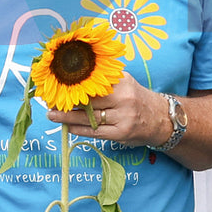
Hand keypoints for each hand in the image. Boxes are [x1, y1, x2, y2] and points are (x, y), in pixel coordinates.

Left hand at [47, 72, 168, 145]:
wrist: (161, 118)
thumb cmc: (137, 98)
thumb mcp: (125, 83)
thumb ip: (104, 81)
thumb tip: (74, 78)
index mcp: (123, 82)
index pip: (93, 84)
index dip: (73, 86)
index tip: (57, 87)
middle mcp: (124, 99)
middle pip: (89, 101)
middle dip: (68, 102)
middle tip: (50, 102)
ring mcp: (123, 117)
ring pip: (90, 118)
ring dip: (68, 118)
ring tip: (53, 116)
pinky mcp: (122, 133)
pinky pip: (96, 132)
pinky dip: (80, 130)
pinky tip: (68, 127)